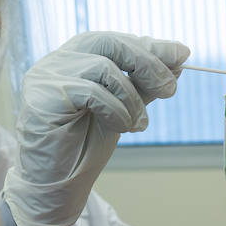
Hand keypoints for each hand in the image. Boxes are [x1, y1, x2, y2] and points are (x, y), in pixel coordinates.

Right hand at [2, 31, 188, 225]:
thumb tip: (179, 55)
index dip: (150, 47)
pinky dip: (116, 110)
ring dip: (132, 98)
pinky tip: (122, 127)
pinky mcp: (43, 97)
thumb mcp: (123, 106)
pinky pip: (92, 92)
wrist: (58, 184)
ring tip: (139, 124)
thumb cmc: (86, 144)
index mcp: (75, 58)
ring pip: (104, 68)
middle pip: (110, 43)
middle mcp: (57, 60)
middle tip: (170, 89)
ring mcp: (46, 76)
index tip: (182, 55)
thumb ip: (144, 81)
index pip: (116, 41)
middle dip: (147, 64)